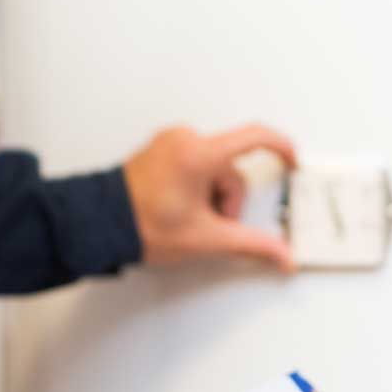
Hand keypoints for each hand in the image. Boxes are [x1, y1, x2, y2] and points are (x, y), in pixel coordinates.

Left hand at [123, 125, 296, 272]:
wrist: (98, 223)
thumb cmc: (142, 226)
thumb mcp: (205, 238)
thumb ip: (251, 245)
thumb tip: (282, 254)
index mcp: (198, 153)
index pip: (255, 137)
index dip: (281, 148)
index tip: (292, 161)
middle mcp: (185, 138)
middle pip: (231, 168)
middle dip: (227, 200)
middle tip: (208, 224)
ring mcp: (171, 141)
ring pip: (214, 168)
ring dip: (211, 195)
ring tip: (187, 217)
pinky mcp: (162, 147)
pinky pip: (195, 163)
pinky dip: (197, 185)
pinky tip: (179, 205)